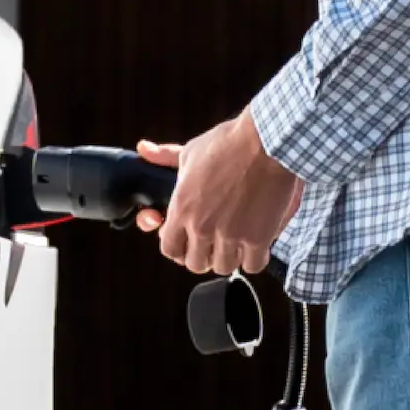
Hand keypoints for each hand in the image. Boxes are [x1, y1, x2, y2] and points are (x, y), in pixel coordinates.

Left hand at [133, 109, 302, 275]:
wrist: (266, 143)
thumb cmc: (228, 143)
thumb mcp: (191, 150)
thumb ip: (165, 158)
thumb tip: (143, 149)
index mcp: (182, 209)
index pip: (169, 249)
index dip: (178, 248)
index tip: (188, 241)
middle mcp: (202, 227)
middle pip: (195, 264)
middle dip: (203, 254)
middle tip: (213, 242)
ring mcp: (230, 235)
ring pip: (223, 267)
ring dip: (228, 257)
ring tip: (235, 242)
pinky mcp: (257, 239)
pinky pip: (251, 266)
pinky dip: (253, 258)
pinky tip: (256, 244)